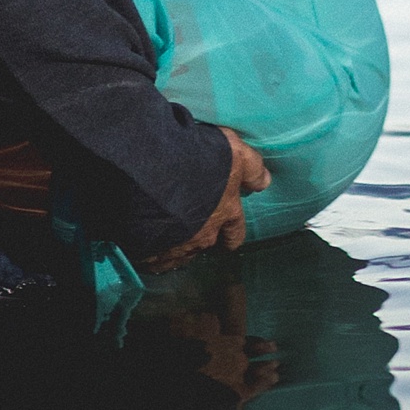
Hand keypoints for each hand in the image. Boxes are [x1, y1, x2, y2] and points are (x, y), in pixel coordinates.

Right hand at [143, 133, 268, 271]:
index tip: (224, 228)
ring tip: (162, 226)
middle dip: (201, 236)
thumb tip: (265, 181)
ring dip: (174, 241)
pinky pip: (152, 258)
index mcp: (225, 213)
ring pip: (179, 251)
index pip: (235, 233)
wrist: (152, 171)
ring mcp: (176, 247)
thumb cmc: (197, 157)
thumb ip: (251, 167)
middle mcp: (204, 236)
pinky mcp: (149, 254)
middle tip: (190, 224)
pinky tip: (145, 237)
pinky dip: (151, 250)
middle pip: (206, 244)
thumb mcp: (233, 151)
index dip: (230, 230)